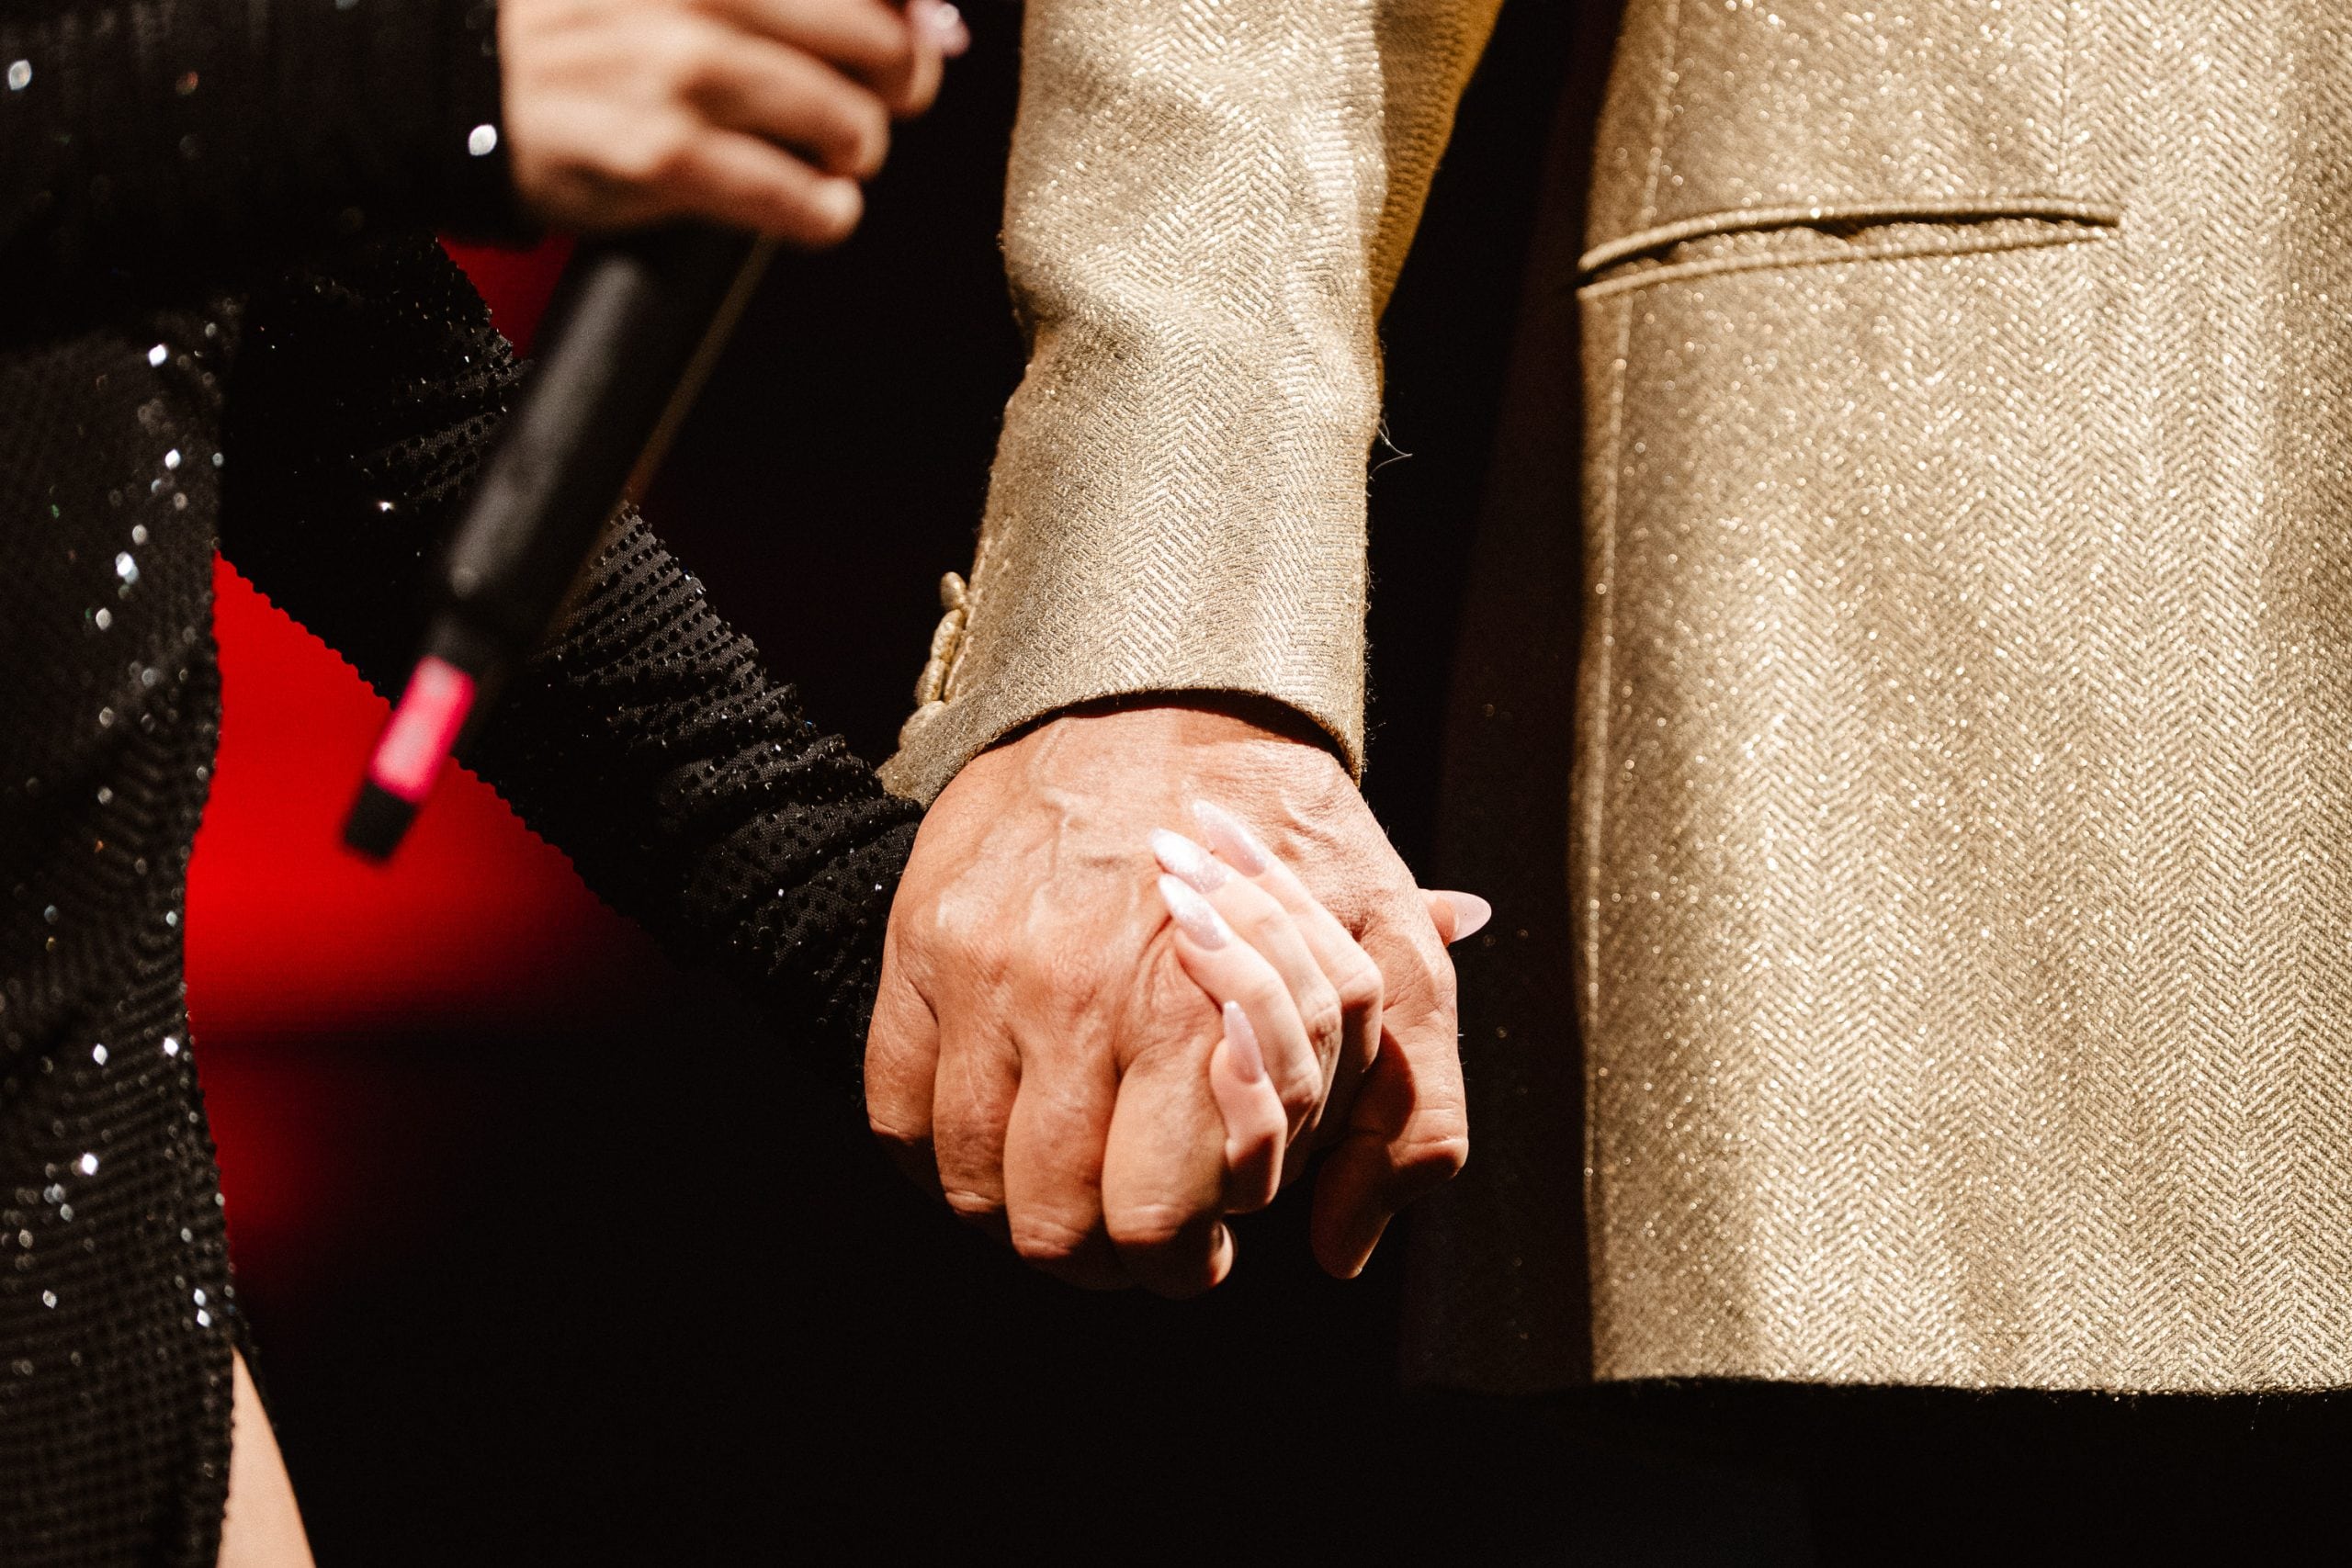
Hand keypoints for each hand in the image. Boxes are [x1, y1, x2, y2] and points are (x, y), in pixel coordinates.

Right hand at [500, 0, 968, 244]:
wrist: (460, 87)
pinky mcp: (661, 156)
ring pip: (844, 121)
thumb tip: (931, 22)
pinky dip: (824, 211)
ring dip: (860, 149)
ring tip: (839, 156)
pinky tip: (820, 208)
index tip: (928, 31)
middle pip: (874, 41)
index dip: (912, 13)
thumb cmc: (585, 31)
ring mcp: (676, 72)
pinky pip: (790, 196)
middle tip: (882, 101)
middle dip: (902, 81)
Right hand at [866, 701, 1468, 1294]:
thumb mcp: (1386, 955)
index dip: (1184, 1262)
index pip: (1156, 1223)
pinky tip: (996, 1135)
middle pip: (1052, 1225)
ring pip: (967, 1182)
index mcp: (1193, 1009)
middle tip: (1133, 1229)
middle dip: (1102, 1255)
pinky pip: (895, 1112)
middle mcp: (1074, 999)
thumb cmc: (1284, 832)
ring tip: (1068, 1183)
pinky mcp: (919, 944)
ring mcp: (980, 972)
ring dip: (1017, 1212)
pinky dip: (936, 1156)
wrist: (1159, 688)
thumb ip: (1405, 1111)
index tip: (1204, 1247)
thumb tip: (1343, 1251)